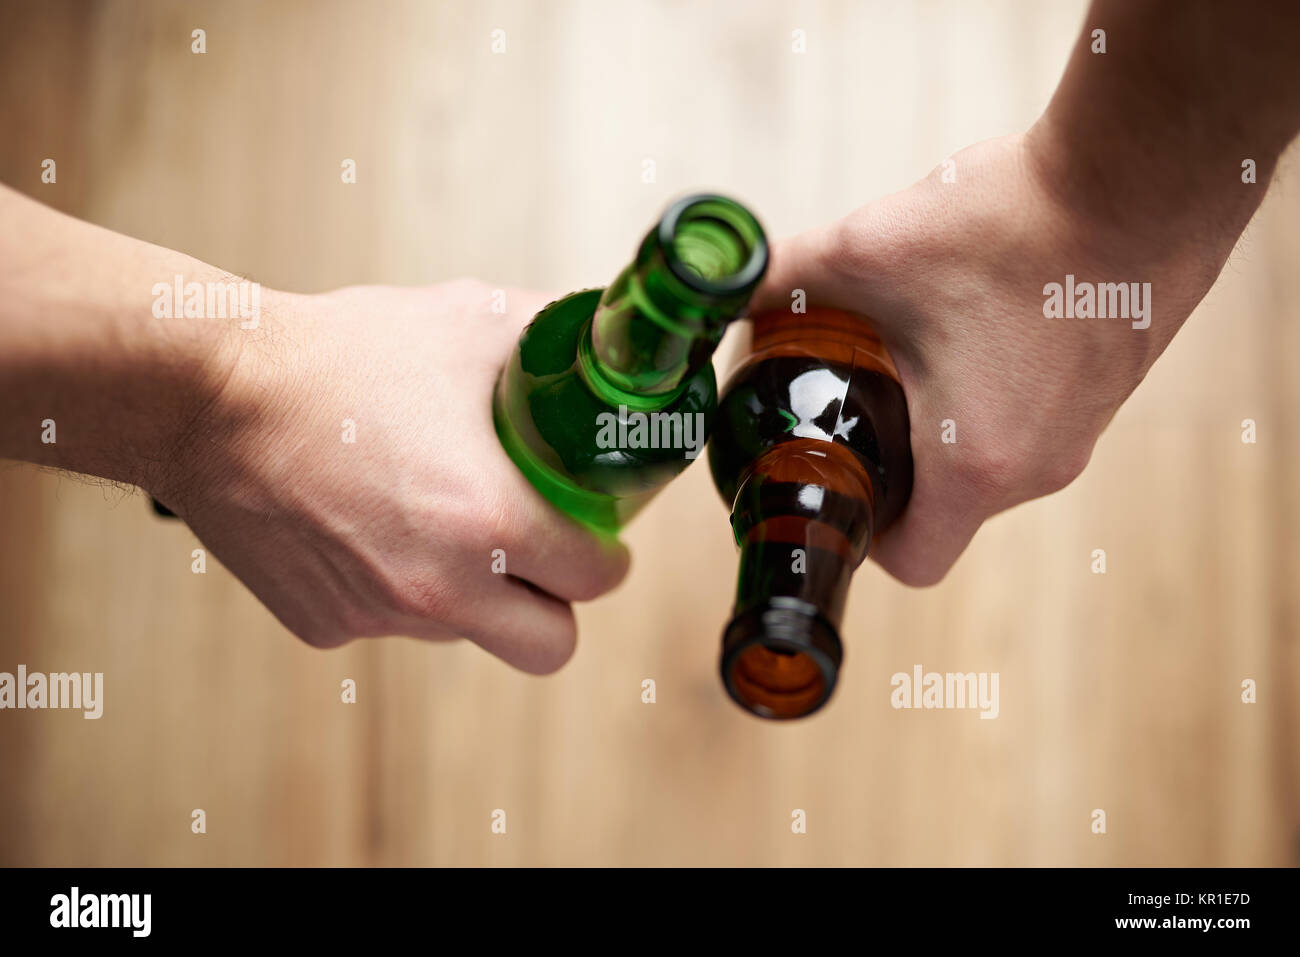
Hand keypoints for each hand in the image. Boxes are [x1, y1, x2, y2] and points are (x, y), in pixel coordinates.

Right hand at [154, 279, 629, 671]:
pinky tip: (371, 524)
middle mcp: (440, 588)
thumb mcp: (467, 321)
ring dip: (475, 592)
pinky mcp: (325, 626)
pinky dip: (398, 587)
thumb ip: (553, 335)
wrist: (209, 395)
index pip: (595, 580)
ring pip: (467, 632)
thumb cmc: (340, 356)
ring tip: (439, 516)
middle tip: (540, 552)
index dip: (606, 556)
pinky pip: (392, 622)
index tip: (597, 535)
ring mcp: (379, 616)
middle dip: (557, 604)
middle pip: (548, 645)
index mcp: (490, 522)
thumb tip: (604, 340)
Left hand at [754, 129, 1236, 585]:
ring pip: (991, 465)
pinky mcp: (1109, 389)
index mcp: (976, 465)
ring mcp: (1086, 431)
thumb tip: (720, 286)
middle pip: (945, 511)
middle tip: (854, 402)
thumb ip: (779, 276)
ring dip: (943, 427)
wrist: (1141, 174)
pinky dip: (994, 394)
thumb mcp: (867, 250)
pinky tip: (974, 323)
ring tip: (912, 353)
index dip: (863, 535)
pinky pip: (1034, 421)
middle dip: (892, 466)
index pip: (910, 561)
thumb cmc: (1015, 223)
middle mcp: (1040, 467)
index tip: (835, 478)